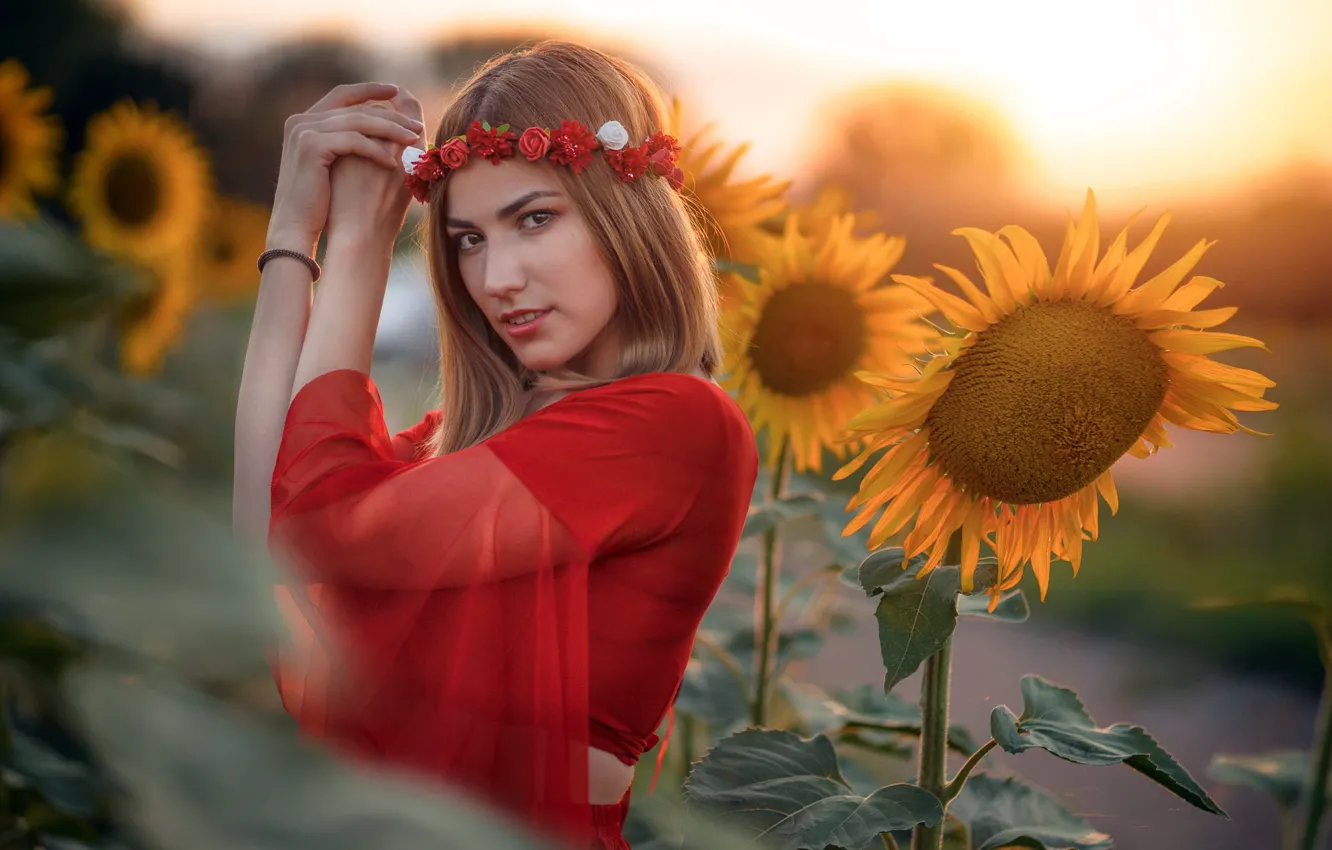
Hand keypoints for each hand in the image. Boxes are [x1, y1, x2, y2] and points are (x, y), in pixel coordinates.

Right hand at [267, 83, 424, 252]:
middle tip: (416, 125)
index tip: (397, 92)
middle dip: (390, 115)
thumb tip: (381, 130)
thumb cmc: (319, 205)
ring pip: (358, 122)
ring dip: (390, 131)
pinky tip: (392, 164)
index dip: (370, 90)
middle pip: (355, 107)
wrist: (294, 227)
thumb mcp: (333, 167)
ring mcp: (304, 131)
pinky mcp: (311, 146)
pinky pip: (354, 141)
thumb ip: (346, 142)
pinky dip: (376, 151)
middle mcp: (301, 121)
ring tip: (413, 142)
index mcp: (305, 122)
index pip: (343, 95)